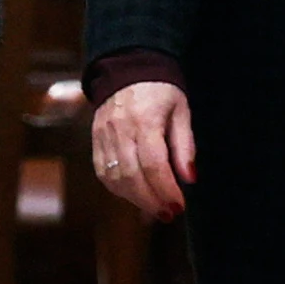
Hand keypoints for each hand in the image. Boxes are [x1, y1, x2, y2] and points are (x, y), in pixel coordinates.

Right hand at [90, 80, 194, 221]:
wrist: (128, 69)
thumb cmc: (160, 91)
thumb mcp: (181, 111)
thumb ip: (184, 146)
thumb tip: (189, 178)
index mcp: (145, 120)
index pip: (154, 163)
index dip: (166, 189)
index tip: (179, 205)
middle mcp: (120, 129)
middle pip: (132, 175)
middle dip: (152, 201)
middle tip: (169, 214)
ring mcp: (104, 136)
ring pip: (115, 178)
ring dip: (136, 199)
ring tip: (155, 209)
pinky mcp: (95, 141)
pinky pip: (103, 173)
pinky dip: (119, 190)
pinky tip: (135, 196)